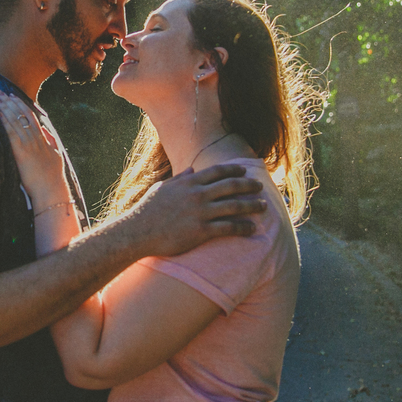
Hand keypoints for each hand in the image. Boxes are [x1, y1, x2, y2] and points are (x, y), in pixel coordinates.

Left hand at [0, 91, 71, 206]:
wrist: (51, 189)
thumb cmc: (53, 176)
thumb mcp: (56, 155)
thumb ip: (51, 141)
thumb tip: (46, 130)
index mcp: (43, 138)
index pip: (31, 116)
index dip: (21, 104)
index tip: (13, 96)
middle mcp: (35, 138)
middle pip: (21, 115)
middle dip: (10, 102)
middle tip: (0, 93)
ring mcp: (28, 145)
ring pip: (15, 121)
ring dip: (5, 108)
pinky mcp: (21, 153)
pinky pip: (10, 133)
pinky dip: (4, 121)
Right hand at [128, 164, 266, 257]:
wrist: (138, 231)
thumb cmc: (148, 210)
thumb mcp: (163, 188)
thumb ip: (180, 179)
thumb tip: (192, 171)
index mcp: (189, 182)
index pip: (217, 171)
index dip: (234, 170)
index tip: (244, 170)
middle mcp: (198, 195)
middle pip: (231, 186)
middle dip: (248, 185)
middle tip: (260, 186)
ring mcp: (200, 213)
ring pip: (234, 206)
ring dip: (251, 205)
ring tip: (263, 206)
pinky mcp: (201, 231)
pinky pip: (228, 227)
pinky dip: (243, 227)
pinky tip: (252, 228)